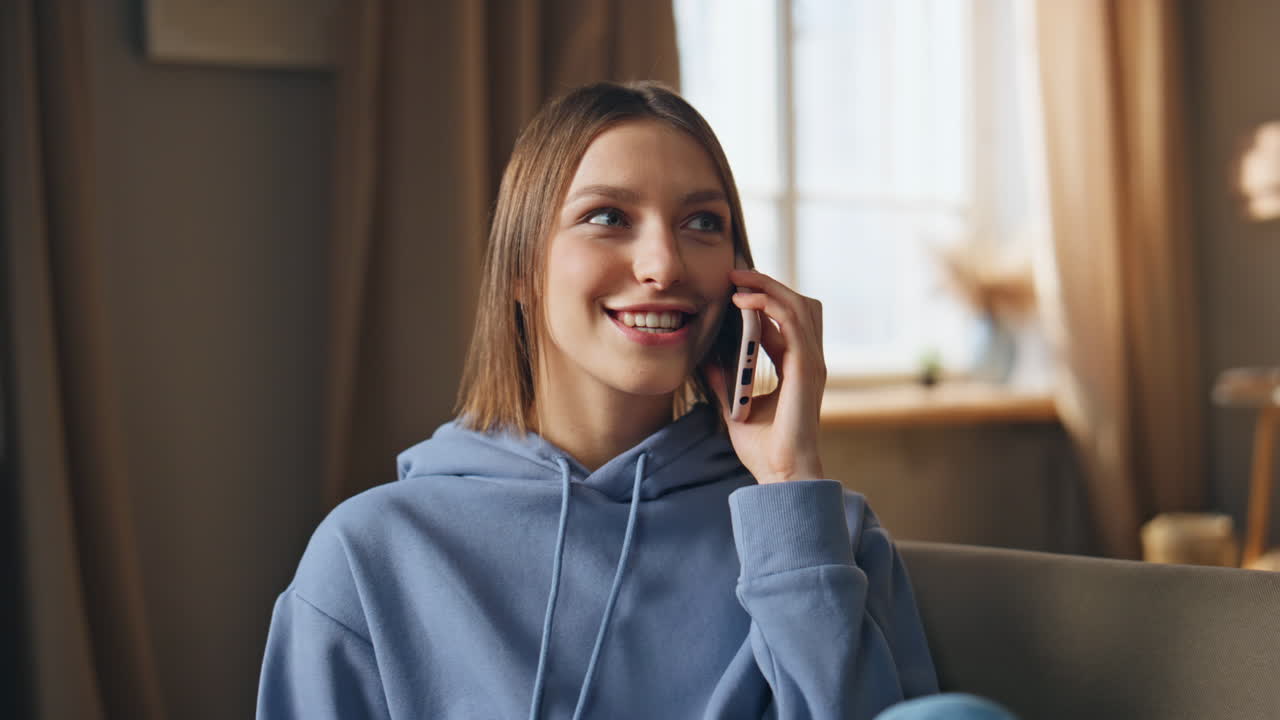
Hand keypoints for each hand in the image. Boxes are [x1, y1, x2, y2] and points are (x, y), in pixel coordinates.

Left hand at [702, 269, 826, 483]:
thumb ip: (725, 378)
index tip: (734, 286)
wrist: (781, 474)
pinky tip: (743, 302)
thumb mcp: (735, 403)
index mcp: (797, 367)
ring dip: (767, 287)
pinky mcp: (806, 368)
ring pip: (798, 305)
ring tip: (738, 279)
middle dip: (768, 284)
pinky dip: (768, 304)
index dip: (764, 298)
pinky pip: (791, 322)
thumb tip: (707, 356)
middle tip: (735, 273)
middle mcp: (809, 360)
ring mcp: (811, 362)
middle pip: (798, 304)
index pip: (787, 319)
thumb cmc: (764, 447)